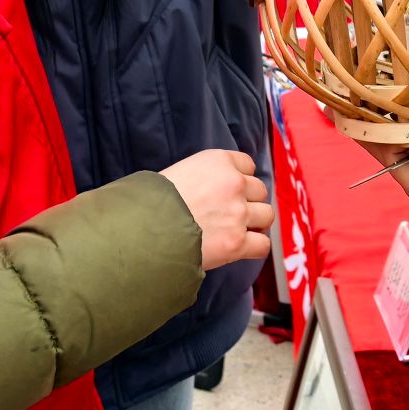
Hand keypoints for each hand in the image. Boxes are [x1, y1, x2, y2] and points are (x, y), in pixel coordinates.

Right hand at [160, 150, 273, 268]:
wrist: (142, 229)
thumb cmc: (150, 202)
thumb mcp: (177, 173)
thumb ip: (202, 177)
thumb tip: (208, 192)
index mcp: (218, 161)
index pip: (247, 164)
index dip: (240, 179)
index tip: (231, 191)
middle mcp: (233, 183)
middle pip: (259, 190)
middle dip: (248, 202)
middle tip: (229, 214)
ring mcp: (238, 213)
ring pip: (266, 215)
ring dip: (254, 224)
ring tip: (236, 231)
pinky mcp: (237, 242)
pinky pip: (263, 245)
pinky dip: (255, 247)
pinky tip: (242, 248)